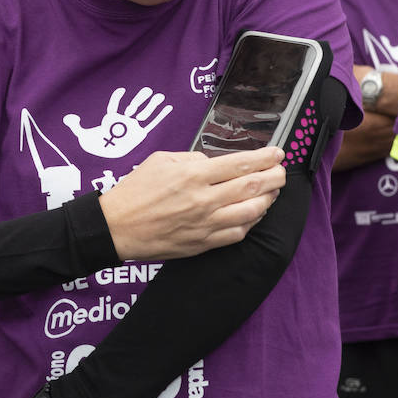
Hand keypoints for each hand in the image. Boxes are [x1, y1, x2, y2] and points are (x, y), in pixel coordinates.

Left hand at [64, 87, 171, 158]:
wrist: (104, 158)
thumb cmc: (94, 145)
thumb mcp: (83, 135)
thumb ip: (76, 126)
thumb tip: (68, 117)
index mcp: (110, 119)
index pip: (114, 106)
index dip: (117, 99)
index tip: (121, 91)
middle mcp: (123, 120)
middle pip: (132, 108)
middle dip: (140, 100)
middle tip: (148, 90)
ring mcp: (132, 126)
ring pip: (143, 114)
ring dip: (151, 106)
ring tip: (159, 96)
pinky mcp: (139, 134)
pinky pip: (151, 123)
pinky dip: (159, 115)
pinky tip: (167, 107)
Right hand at [99, 147, 285, 261]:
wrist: (116, 227)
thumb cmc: (134, 191)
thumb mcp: (160, 160)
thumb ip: (191, 158)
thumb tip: (213, 164)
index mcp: (193, 175)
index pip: (240, 164)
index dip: (265, 158)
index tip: (277, 154)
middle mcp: (203, 200)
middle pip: (253, 188)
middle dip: (274, 178)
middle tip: (281, 172)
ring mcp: (205, 224)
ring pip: (251, 212)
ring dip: (268, 201)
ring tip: (271, 192)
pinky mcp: (202, 243)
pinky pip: (237, 234)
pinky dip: (251, 223)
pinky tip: (253, 214)